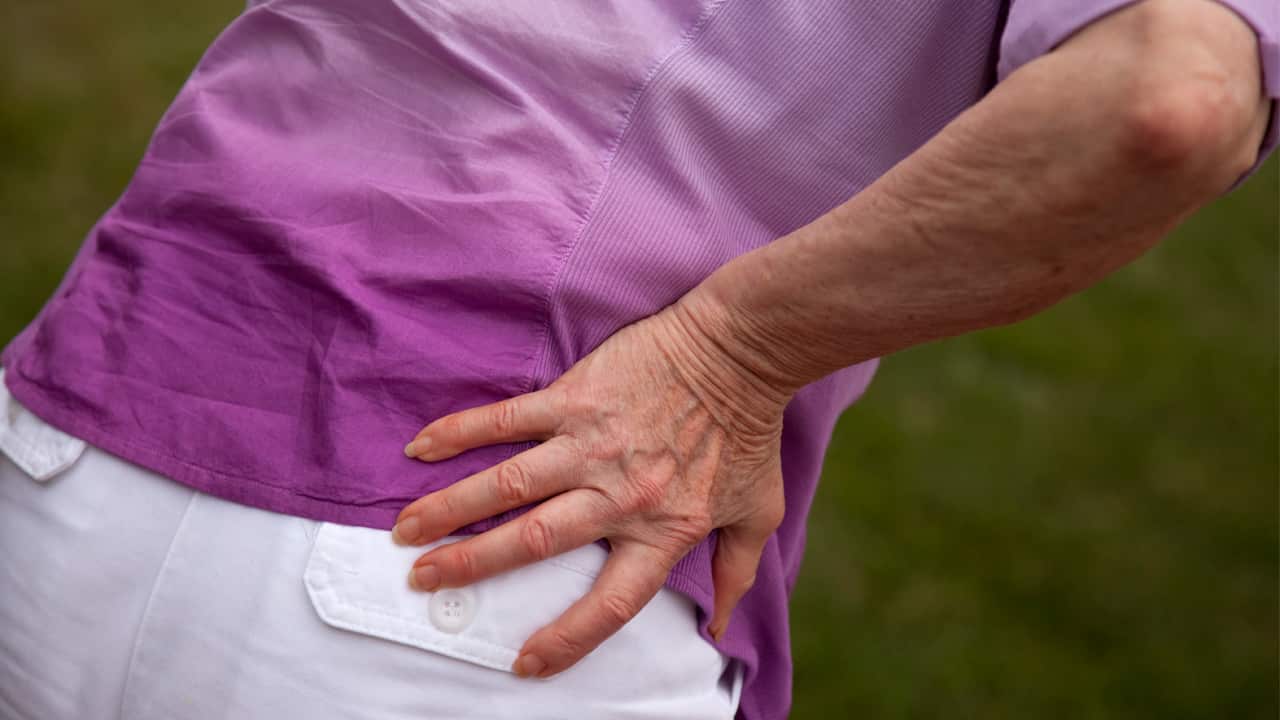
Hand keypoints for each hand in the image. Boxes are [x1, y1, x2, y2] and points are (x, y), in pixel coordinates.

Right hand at [392, 295, 790, 677]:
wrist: (742, 349)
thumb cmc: (751, 430)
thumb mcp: (757, 511)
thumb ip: (737, 571)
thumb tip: (721, 626)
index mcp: (662, 531)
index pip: (608, 604)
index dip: (565, 640)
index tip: (524, 663)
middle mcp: (618, 494)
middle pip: (532, 543)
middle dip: (470, 566)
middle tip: (424, 580)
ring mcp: (590, 443)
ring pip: (505, 485)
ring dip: (448, 509)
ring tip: (404, 531)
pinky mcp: (573, 398)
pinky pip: (505, 419)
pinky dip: (459, 433)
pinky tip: (420, 449)